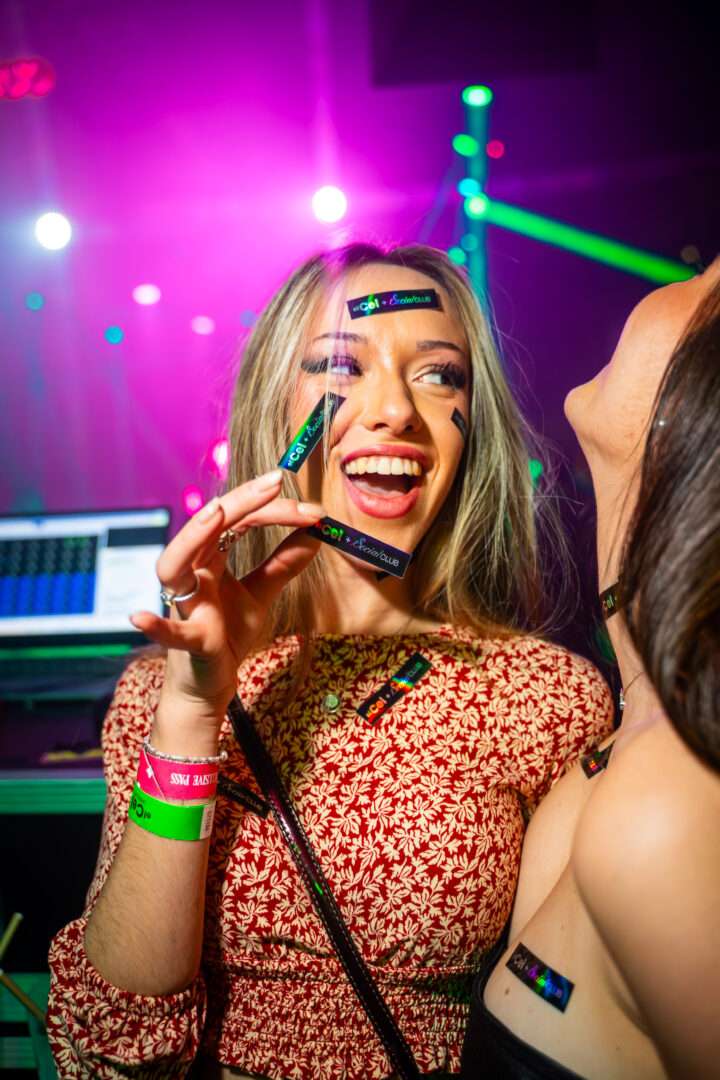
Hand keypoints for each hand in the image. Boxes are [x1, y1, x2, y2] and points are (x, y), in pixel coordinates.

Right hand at [130, 469, 322, 726]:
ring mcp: (185, 605)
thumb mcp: (261, 593)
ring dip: (192, 537)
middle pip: (208, 527)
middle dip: (241, 501)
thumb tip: (316, 533)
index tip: (313, 510)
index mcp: (209, 558)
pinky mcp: (189, 642)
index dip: (275, 510)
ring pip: (173, 565)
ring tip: (214, 514)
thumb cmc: (228, 634)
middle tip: (276, 482)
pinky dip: (155, 626)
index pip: (239, 520)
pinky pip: (169, 632)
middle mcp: (192, 574)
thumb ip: (283, 564)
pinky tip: (139, 617)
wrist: (209, 683)